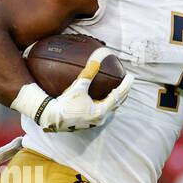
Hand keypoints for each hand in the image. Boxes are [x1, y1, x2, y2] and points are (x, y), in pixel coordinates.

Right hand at [14, 50, 134, 132]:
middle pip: (117, 103)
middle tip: (127, 81)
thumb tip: (96, 60)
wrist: (52, 118)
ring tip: (117, 89)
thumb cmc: (64, 104)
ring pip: (110, 108)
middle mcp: (100, 118)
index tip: (131, 76)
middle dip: (123, 92)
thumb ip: (88, 74)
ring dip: (115, 98)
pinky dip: (106, 102)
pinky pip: (102, 111)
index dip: (125, 85)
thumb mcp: (77, 87)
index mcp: (100, 110)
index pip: (118, 96)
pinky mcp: (89, 122)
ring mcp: (94, 121)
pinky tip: (102, 98)